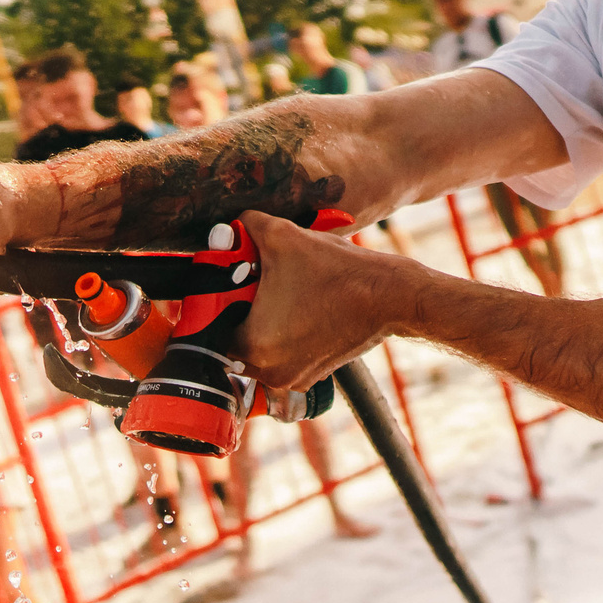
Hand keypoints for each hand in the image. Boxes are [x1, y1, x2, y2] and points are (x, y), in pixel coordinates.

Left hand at [231, 211, 407, 390]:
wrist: (389, 296)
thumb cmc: (338, 271)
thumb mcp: (283, 236)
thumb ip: (247, 225)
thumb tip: (233, 223)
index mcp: (254, 347)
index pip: (213, 326)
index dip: (219, 300)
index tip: (234, 281)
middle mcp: (271, 372)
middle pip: (233, 339)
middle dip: (240, 310)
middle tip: (255, 284)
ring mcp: (293, 378)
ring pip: (258, 348)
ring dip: (261, 322)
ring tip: (280, 293)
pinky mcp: (312, 376)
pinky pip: (281, 354)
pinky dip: (284, 333)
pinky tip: (299, 306)